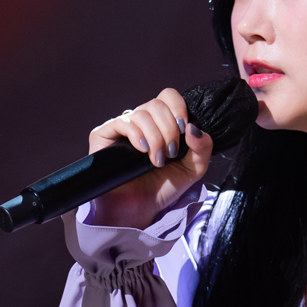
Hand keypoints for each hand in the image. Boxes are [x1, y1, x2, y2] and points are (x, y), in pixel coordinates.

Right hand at [86, 87, 212, 228]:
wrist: (139, 209)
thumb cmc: (162, 188)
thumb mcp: (193, 169)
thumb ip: (203, 147)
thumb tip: (195, 127)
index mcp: (161, 122)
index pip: (168, 96)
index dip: (179, 108)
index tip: (184, 131)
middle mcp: (141, 121)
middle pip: (157, 104)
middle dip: (169, 129)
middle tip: (171, 153)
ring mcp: (122, 127)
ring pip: (142, 113)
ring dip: (155, 138)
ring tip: (156, 161)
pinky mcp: (103, 135)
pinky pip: (123, 122)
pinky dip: (137, 135)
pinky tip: (143, 151)